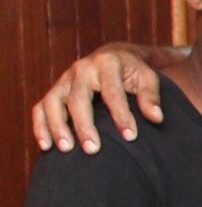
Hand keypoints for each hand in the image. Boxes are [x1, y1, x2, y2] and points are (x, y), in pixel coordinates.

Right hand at [33, 43, 172, 154]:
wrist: (114, 57)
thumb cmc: (133, 72)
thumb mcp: (147, 77)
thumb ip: (151, 96)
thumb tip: (156, 118)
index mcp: (107, 63)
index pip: (112, 92)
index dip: (121, 115)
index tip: (130, 137)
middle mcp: (81, 70)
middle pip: (78, 99)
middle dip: (84, 125)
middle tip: (93, 150)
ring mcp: (65, 80)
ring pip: (53, 102)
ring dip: (57, 126)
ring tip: (67, 149)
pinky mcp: (55, 91)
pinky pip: (41, 108)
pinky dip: (41, 126)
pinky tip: (46, 146)